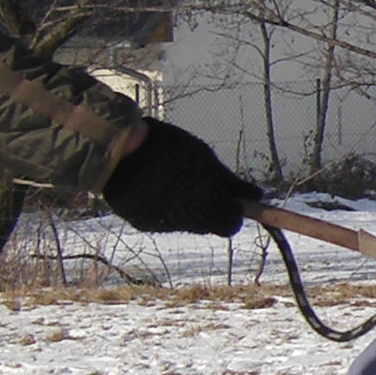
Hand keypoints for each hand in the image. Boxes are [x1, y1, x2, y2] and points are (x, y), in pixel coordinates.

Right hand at [103, 122, 253, 235]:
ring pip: (183, 223)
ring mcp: (159, 224)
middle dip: (208, 210)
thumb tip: (257, 196)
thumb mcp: (204, 158)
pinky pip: (160, 220)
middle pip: (206, 226)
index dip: (231, 214)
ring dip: (184, 209)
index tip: (231, 203)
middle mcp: (182, 221)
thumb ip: (230, 182)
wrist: (118, 148)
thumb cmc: (168, 148)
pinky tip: (154, 188)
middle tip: (199, 187)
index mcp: (203, 205)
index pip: (229, 226)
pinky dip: (162, 208)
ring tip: (171, 181)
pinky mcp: (140, 222)